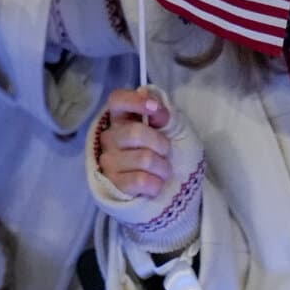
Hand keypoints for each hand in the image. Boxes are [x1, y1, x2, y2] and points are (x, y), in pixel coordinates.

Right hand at [87, 86, 205, 253]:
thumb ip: (166, 114)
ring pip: (142, 158)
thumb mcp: (180, 133)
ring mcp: (109, 162)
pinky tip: (154, 186)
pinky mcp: (112, 185)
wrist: (178, 196)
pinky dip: (155, 184)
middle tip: (165, 154)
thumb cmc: (177, 158)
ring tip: (161, 172)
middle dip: (161, 145)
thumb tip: (148, 94)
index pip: (117, 100)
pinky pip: (139, 180)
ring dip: (162, 168)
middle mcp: (111, 138)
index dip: (135, 102)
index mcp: (125, 120)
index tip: (156, 111)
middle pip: (134, 133)